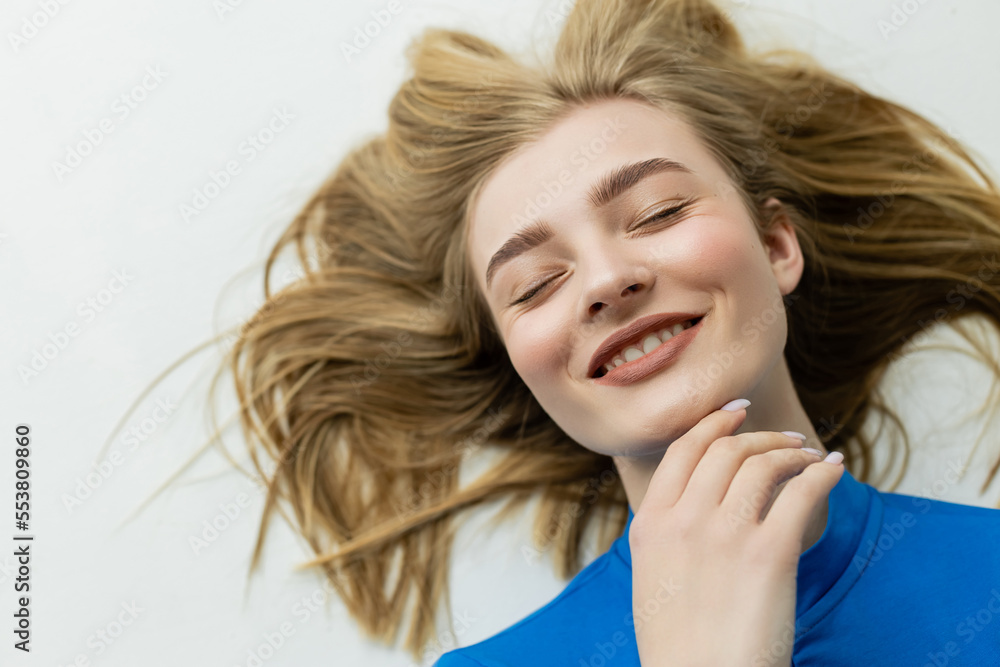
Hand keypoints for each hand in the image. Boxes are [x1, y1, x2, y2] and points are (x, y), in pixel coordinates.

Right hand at [629, 400, 843, 665]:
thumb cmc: (679, 645)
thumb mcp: (652, 576)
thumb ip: (668, 533)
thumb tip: (696, 502)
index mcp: (651, 524)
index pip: (682, 451)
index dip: (713, 424)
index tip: (735, 413)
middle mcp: (685, 520)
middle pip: (726, 451)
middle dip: (759, 435)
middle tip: (784, 437)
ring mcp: (726, 534)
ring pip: (762, 464)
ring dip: (792, 452)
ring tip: (809, 456)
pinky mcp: (770, 554)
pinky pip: (801, 493)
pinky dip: (822, 474)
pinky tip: (833, 470)